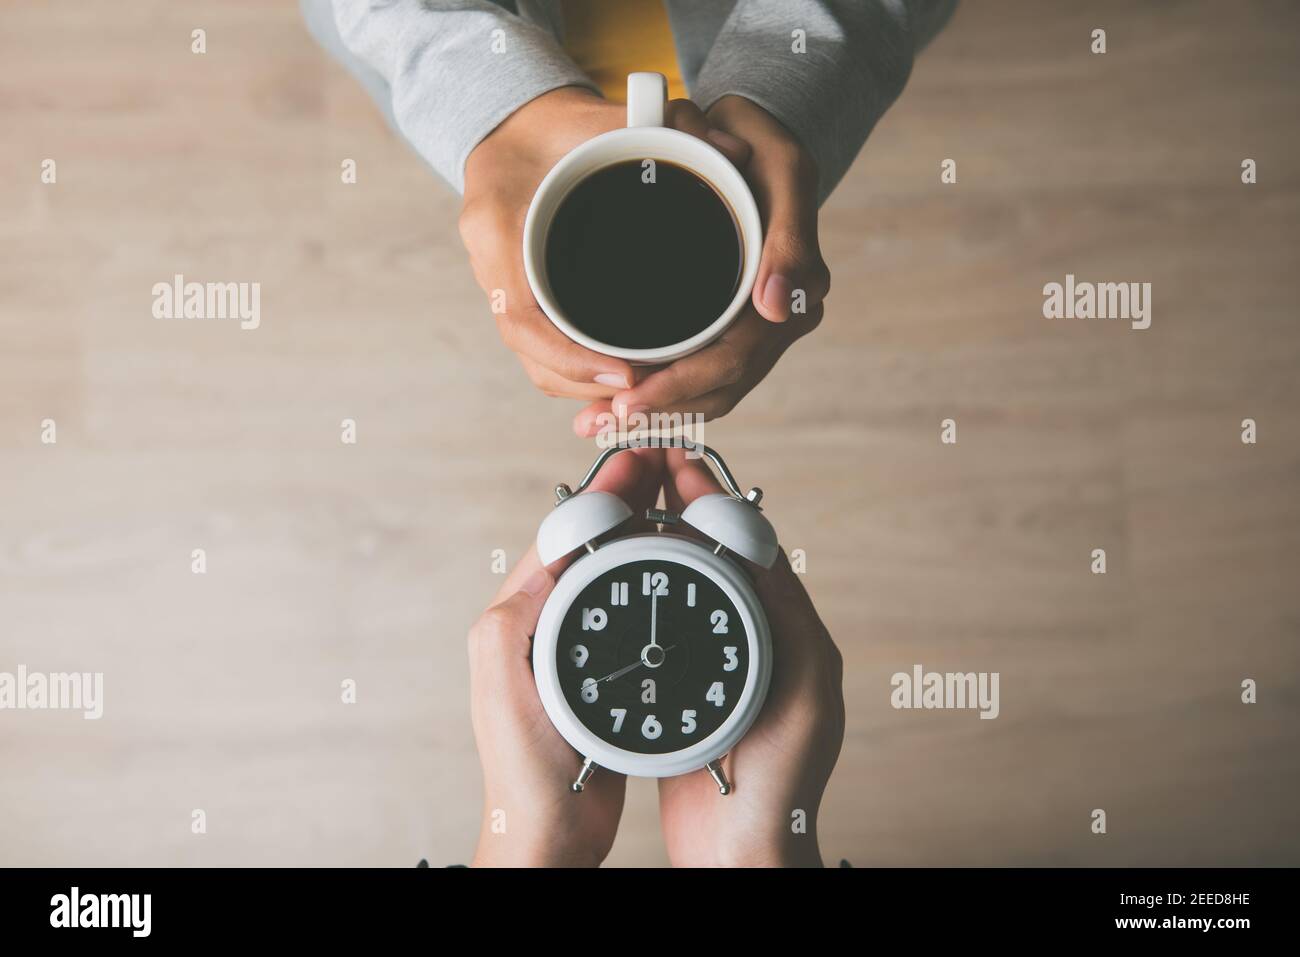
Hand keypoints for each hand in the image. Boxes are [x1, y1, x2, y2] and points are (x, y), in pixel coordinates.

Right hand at [460, 89, 750, 402]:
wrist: (516, 128)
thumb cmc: (560, 124)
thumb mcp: (608, 114)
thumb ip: (668, 124)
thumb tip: (734, 151)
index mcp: (499, 223)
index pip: (523, 315)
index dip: (573, 357)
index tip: (627, 375)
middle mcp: (492, 263)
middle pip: (531, 354)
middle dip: (588, 385)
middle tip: (649, 391)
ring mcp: (500, 285)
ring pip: (536, 361)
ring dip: (586, 388)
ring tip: (645, 392)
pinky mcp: (519, 297)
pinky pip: (541, 351)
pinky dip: (578, 373)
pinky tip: (624, 379)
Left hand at [467, 447, 665, 866]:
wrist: (549, 831)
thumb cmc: (523, 771)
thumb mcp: (505, 685)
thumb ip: (515, 617)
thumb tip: (549, 555)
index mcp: (518, 614)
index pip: (563, 534)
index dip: (603, 494)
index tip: (640, 459)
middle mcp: (542, 622)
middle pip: (590, 543)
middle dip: (627, 500)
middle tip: (669, 465)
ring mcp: (573, 645)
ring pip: (612, 571)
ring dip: (645, 532)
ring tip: (682, 501)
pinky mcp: (601, 671)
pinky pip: (628, 609)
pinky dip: (655, 578)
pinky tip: (686, 569)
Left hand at [574, 94, 829, 431]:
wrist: (750, 133)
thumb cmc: (759, 141)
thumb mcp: (781, 166)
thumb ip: (787, 230)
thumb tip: (775, 306)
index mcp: (797, 287)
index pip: (736, 358)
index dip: (681, 387)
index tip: (628, 398)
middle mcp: (783, 317)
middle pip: (721, 387)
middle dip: (659, 411)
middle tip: (600, 420)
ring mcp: (761, 327)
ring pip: (711, 393)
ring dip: (656, 416)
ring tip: (598, 425)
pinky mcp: (735, 327)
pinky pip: (705, 380)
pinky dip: (665, 399)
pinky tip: (620, 410)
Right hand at [655, 450, 844, 866]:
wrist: (741, 851)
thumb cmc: (782, 782)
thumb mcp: (804, 687)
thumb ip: (788, 613)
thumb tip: (762, 539)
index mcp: (784, 628)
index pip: (745, 542)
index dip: (709, 497)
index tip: (673, 461)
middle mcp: (751, 637)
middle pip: (709, 553)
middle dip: (675, 506)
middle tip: (637, 470)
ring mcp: (713, 662)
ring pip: (680, 583)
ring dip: (651, 540)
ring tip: (616, 506)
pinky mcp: (679, 687)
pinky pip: (658, 625)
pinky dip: (637, 590)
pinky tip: (608, 576)